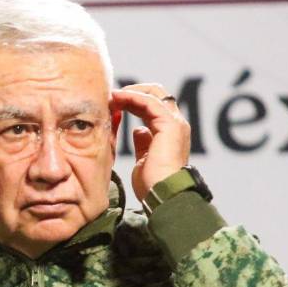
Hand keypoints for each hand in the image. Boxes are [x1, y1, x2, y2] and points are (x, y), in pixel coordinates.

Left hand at [110, 84, 190, 202]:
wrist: (161, 194)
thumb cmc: (152, 184)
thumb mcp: (144, 159)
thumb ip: (143, 142)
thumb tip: (138, 131)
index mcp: (171, 132)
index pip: (154, 106)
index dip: (134, 102)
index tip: (114, 103)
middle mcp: (176, 124)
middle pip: (156, 95)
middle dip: (133, 92)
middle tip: (111, 96)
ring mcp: (174, 123)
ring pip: (153, 94)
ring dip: (130, 92)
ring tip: (111, 96)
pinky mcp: (169, 125)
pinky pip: (149, 102)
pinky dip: (133, 97)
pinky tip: (117, 98)